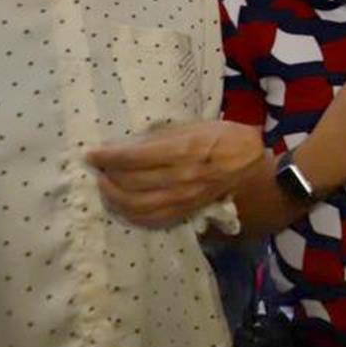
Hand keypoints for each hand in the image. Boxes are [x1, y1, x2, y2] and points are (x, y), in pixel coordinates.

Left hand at [86, 120, 263, 227]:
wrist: (254, 166)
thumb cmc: (224, 138)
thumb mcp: (195, 126)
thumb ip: (162, 137)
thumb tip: (129, 144)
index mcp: (182, 151)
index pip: (132, 157)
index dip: (107, 156)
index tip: (91, 153)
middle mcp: (179, 178)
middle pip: (129, 183)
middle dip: (106, 176)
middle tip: (97, 169)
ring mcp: (182, 199)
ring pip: (135, 206)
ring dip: (113, 198)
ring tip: (106, 187)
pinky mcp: (186, 212)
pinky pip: (152, 220)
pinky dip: (131, 215)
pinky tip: (123, 207)